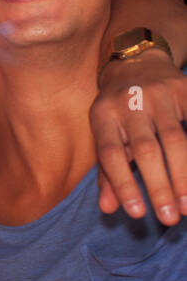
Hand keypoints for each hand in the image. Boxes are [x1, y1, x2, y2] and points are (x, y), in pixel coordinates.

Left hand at [92, 49, 186, 224]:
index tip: (137, 214)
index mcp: (102, 116)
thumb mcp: (104, 135)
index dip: (124, 185)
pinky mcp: (184, 88)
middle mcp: (129, 104)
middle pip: (146, 150)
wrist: (136, 61)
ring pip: (176, 139)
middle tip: (171, 218)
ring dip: (184, 175)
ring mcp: (158, 95)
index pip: (110, 155)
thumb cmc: (117, 110)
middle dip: (159, 186)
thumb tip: (108, 209)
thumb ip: (107, 172)